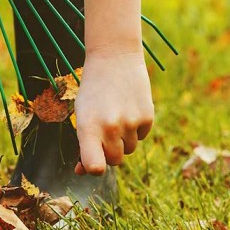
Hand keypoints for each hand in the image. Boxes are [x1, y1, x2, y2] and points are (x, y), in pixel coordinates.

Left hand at [73, 50, 153, 174]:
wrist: (115, 58)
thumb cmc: (93, 90)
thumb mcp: (82, 114)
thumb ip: (83, 143)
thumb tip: (81, 171)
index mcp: (88, 127)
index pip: (95, 165)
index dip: (93, 169)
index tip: (93, 165)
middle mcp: (110, 128)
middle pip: (114, 160)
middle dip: (110, 150)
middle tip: (105, 128)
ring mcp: (131, 123)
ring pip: (129, 149)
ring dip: (123, 138)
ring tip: (117, 112)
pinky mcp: (147, 117)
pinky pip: (142, 136)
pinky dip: (136, 127)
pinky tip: (129, 107)